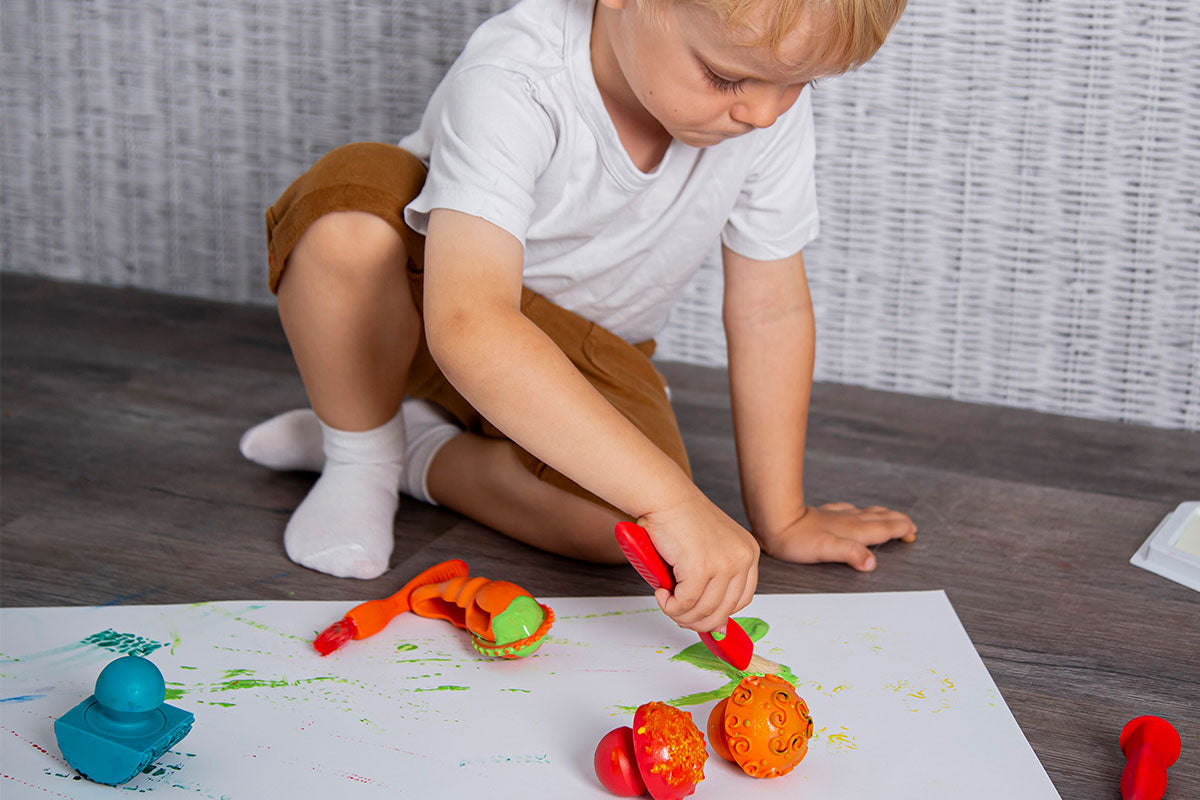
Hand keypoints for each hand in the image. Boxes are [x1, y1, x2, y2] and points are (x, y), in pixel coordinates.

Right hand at [638, 495, 760, 635]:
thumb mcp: (708, 551)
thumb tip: (717, 626)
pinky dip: (670, 606)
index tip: (701, 616)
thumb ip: (715, 584)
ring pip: (704, 611)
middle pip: (725, 610)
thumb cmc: (679, 519)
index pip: (742, 598)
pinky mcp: (701, 568)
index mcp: (748, 552)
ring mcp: (724, 564)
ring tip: (666, 601)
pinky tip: (661, 593)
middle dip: (699, 621)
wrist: (664, 496)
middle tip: (678, 614)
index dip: (720, 613)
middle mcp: (742, 558)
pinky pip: (685, 603)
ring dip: (681, 614)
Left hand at [758, 502, 915, 570]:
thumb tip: (872, 562)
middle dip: (896, 521)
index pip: (883, 528)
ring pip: (865, 514)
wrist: (774, 521)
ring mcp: (836, 516)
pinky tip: (853, 510)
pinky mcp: (823, 514)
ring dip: (881, 516)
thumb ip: (851, 554)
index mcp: (853, 531)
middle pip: (879, 519)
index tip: (912, 532)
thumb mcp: (827, 550)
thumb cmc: (798, 539)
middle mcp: (848, 520)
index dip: (899, 529)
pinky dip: (858, 512)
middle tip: (909, 526)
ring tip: (890, 516)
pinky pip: (847, 510)